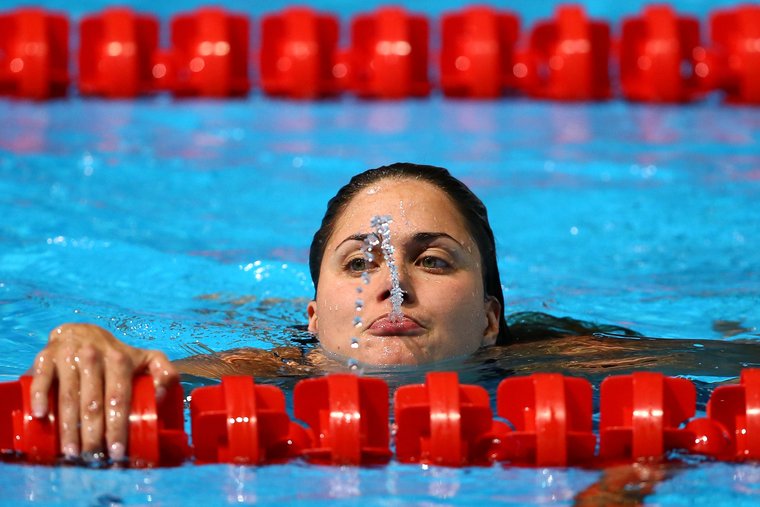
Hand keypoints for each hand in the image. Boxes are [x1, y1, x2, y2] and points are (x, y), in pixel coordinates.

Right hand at [28, 323, 176, 461]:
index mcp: (120, 361)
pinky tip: (41, 417)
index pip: (119, 398)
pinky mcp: (46, 357)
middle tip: (93, 457)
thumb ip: (165, 373)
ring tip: (72, 452)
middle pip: (93, 402)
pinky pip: (42, 379)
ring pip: (68, 396)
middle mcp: (94, 356)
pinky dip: (40, 397)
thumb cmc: (117, 354)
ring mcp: (69, 356)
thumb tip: (161, 396)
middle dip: (93, 433)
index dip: (118, 426)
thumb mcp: (147, 358)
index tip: (117, 451)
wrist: (81, 332)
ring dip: (69, 427)